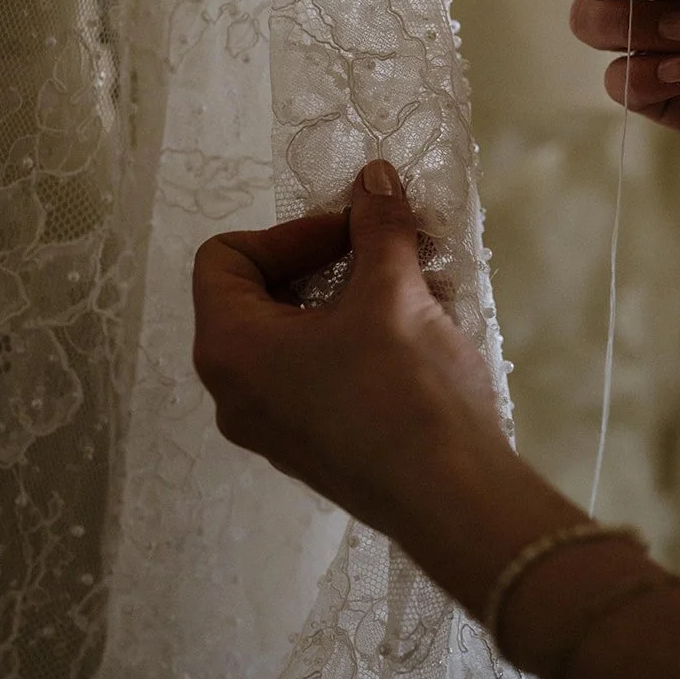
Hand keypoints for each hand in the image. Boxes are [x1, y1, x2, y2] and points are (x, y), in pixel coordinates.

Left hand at [191, 160, 507, 536]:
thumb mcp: (392, 291)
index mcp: (230, 350)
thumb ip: (377, 227)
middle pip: (256, 295)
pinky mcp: (312, 450)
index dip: (289, 230)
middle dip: (323, 261)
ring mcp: (272, 429)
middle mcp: (234, 394)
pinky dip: (353, 342)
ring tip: (408, 288)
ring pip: (292, 337)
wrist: (454, 500)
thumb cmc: (405, 389)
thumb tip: (373, 178)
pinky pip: (314, 376)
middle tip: (383, 252)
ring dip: (346, 299)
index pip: (225, 257)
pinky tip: (411, 337)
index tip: (353, 232)